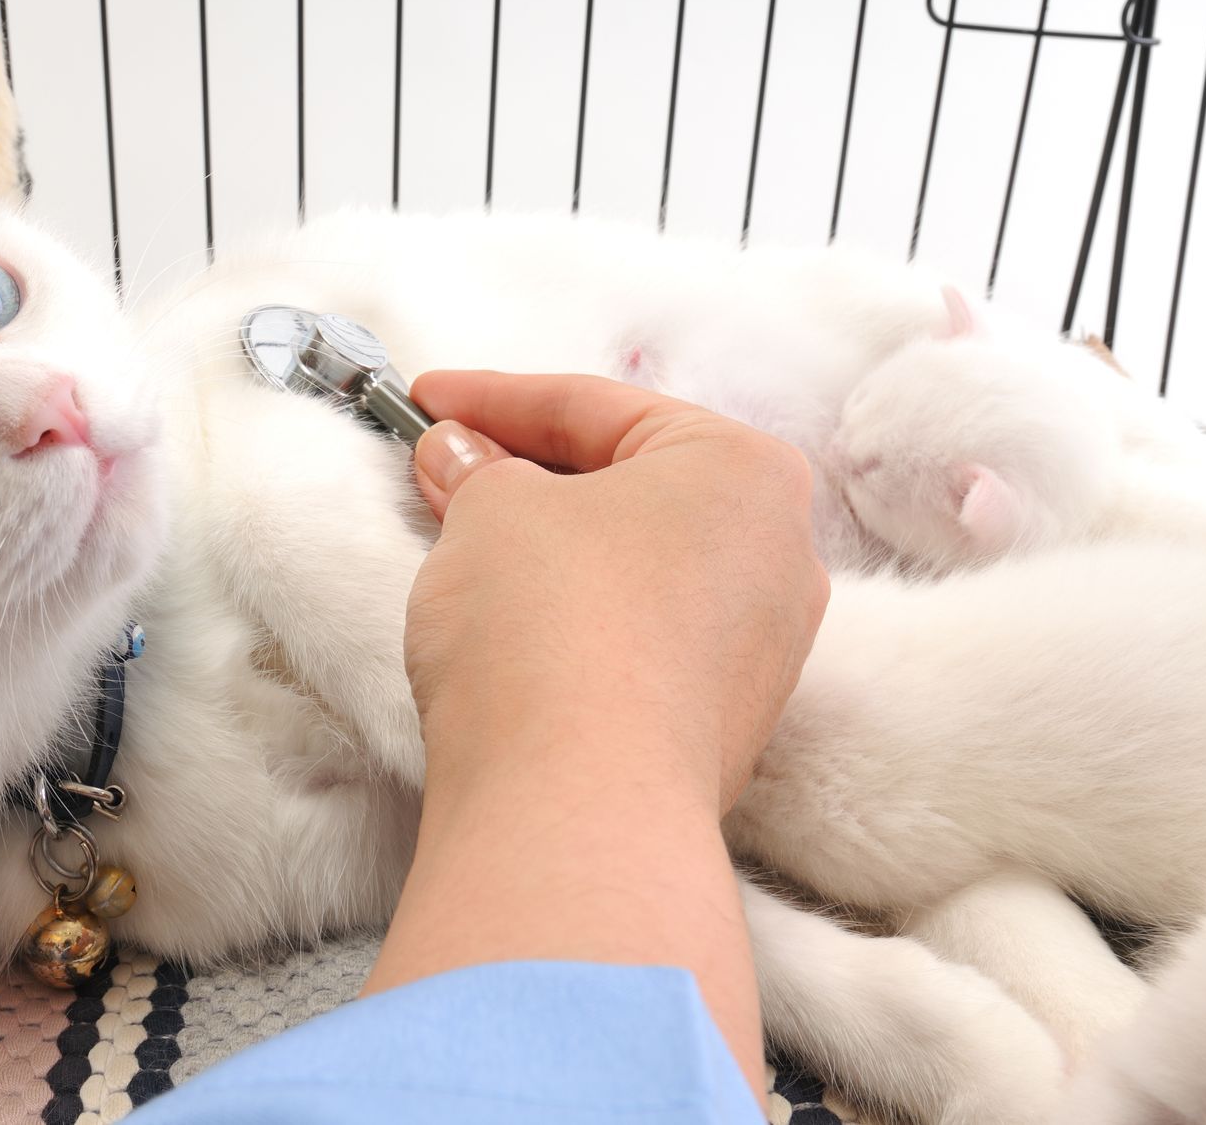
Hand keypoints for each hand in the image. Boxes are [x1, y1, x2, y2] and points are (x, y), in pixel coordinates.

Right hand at [402, 371, 827, 816]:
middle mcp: (780, 555)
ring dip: (553, 551)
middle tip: (439, 471)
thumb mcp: (491, 509)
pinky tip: (511, 629)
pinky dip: (577, 622)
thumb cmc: (551, 629)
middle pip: (629, 487)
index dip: (493, 399)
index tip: (426, 403)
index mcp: (744, 470)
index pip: (597, 407)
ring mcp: (761, 651)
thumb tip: (462, 457)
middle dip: (528, 476)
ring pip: (636, 569)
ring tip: (465, 549)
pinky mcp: (722, 726)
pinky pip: (640, 643)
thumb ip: (478, 467)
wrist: (576, 807)